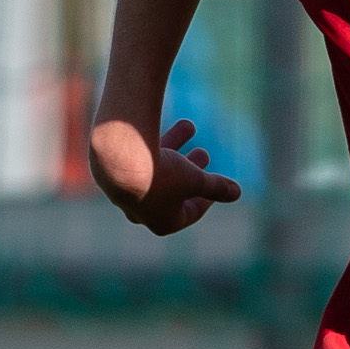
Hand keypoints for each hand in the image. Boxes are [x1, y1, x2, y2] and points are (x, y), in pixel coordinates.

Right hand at [88, 113, 243, 235]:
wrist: (119, 156)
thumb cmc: (162, 174)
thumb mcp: (196, 179)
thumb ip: (216, 186)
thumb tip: (235, 193)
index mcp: (163, 223)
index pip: (189, 213)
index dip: (207, 196)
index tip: (218, 182)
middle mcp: (142, 211)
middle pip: (173, 192)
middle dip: (191, 169)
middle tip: (204, 152)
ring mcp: (126, 193)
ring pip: (156, 169)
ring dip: (176, 148)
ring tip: (190, 125)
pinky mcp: (114, 172)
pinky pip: (140, 158)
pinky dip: (156, 142)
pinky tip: (166, 125)